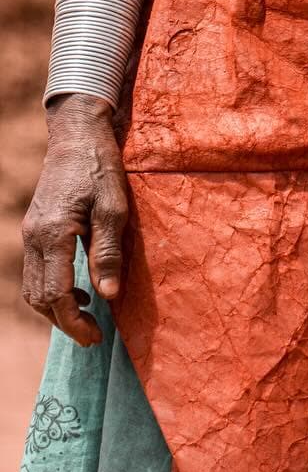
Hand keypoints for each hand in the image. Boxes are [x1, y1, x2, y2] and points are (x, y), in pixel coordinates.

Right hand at [20, 95, 128, 344]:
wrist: (77, 134)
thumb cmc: (100, 168)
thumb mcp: (114, 208)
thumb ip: (108, 252)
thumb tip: (109, 296)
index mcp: (54, 235)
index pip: (56, 295)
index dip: (75, 323)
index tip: (96, 337)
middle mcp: (35, 238)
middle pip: (40, 298)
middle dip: (64, 322)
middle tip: (93, 336)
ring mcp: (30, 233)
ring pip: (33, 288)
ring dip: (56, 308)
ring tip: (87, 317)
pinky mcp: (34, 228)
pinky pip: (35, 271)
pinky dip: (52, 289)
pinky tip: (78, 288)